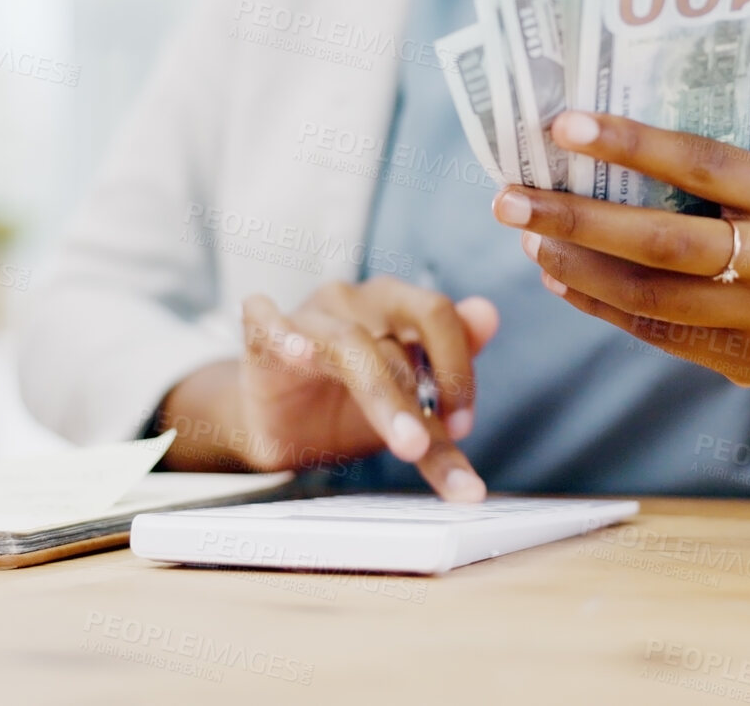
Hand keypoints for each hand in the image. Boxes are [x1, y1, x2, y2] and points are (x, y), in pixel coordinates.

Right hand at [158, 278, 498, 501]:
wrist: (280, 425)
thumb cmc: (349, 404)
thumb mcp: (407, 404)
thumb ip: (450, 375)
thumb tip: (489, 314)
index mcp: (396, 306)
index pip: (438, 317)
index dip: (457, 370)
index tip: (464, 428)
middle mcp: (355, 301)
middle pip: (396, 334)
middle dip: (417, 397)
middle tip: (426, 448)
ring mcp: (307, 314)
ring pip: (349, 343)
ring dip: (380, 395)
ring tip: (403, 441)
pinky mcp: (259, 335)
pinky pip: (266, 320)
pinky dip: (282, 331)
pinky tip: (298, 352)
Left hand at [491, 112, 749, 420]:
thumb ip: (727, 179)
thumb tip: (616, 152)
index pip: (703, 164)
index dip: (628, 143)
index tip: (562, 126)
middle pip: (664, 242)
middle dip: (577, 220)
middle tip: (512, 199)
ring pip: (651, 297)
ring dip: (578, 267)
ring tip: (530, 239)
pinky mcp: (744, 364)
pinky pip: (658, 333)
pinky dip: (601, 304)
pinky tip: (562, 278)